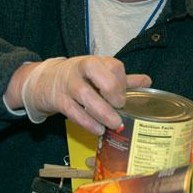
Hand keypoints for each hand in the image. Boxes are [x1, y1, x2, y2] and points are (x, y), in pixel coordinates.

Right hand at [18, 56, 150, 134]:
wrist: (44, 81)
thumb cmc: (77, 77)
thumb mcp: (98, 73)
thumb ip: (122, 78)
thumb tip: (147, 81)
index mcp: (94, 62)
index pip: (113, 66)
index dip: (122, 82)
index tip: (125, 97)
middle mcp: (80, 69)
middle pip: (98, 74)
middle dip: (113, 92)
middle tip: (120, 107)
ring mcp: (68, 84)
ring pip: (86, 95)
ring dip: (102, 112)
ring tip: (115, 124)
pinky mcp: (59, 100)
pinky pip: (73, 112)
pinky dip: (88, 122)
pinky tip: (98, 130)